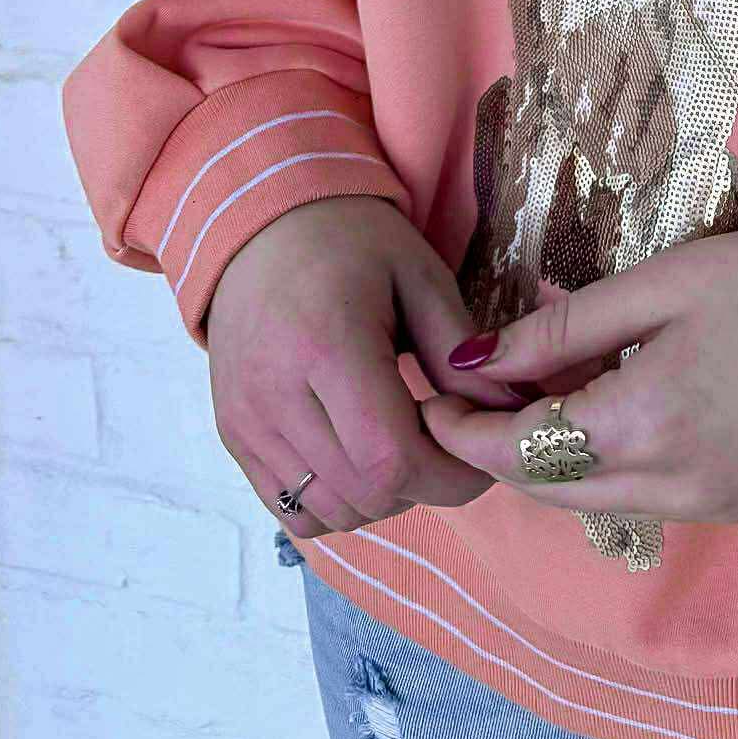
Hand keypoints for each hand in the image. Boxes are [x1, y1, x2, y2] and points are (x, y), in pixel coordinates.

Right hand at [206, 195, 525, 539]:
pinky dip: (338, 502)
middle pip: (365, 494)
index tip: (480, 453)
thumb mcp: (418, 274)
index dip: (449, 476)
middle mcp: (274, 397)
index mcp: (326, 348)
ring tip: (405, 442)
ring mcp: (246, 424)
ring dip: (383, 497)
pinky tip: (361, 456)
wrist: (260, 226)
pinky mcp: (233, 437)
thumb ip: (457, 348)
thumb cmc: (350, 241)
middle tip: (448, 442)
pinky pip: (292, 509)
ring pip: (330, 512)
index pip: (391, 460)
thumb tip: (503, 410)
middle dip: (424, 485)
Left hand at [421, 228, 737, 525]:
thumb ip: (563, 328)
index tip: (434, 399)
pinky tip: (611, 412)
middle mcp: (667, 484)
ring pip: (596, 499)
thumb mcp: (661, 284)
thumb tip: (479, 358)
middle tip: (473, 400)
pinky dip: (609, 466)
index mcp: (641, 423)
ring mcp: (706, 505)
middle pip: (549, 487)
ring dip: (553, 460)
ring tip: (539, 395)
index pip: (518, 451)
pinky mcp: (737, 506)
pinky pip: (646, 498)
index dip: (465, 430)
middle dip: (499, 451)